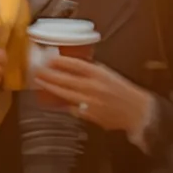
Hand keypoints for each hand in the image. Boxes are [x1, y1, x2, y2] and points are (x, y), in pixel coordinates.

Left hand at [35, 57, 153, 134]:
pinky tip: (52, 99)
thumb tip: (72, 64)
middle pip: (65, 79)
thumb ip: (91, 70)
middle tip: (37, 70)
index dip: (59, 61)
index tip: (48, 58)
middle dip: (48, 74)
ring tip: (40, 82)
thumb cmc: (122, 90)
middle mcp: (92, 86)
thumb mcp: (107, 73)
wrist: (135, 110)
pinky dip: (61, 102)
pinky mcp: (88, 114)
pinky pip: (70, 107)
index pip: (74, 64)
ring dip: (50, 87)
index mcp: (98, 73)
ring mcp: (89, 101)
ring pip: (64, 94)